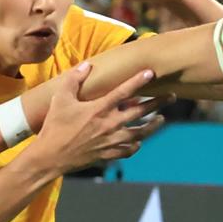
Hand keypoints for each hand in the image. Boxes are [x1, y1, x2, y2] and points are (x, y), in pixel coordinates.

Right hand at [34, 61, 162, 174]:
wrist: (51, 156)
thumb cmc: (54, 126)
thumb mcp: (61, 98)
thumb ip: (74, 79)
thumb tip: (87, 65)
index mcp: (99, 109)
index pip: (124, 91)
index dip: (138, 80)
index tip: (151, 72)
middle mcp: (110, 124)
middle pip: (140, 111)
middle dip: (158, 102)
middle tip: (171, 96)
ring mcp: (111, 141)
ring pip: (141, 132)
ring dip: (153, 126)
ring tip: (162, 119)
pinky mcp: (109, 154)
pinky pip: (129, 150)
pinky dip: (136, 145)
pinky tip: (139, 141)